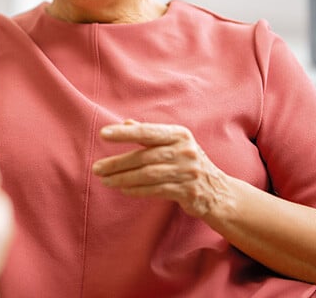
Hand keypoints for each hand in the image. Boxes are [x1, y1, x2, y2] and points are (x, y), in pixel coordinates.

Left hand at [92, 119, 230, 217]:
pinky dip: (137, 190)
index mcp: (180, 135)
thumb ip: (150, 134)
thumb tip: (125, 123)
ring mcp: (188, 172)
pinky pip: (156, 190)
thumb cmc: (187, 162)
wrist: (218, 190)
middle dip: (117, 163)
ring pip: (148, 175)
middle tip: (97, 168)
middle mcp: (185, 151)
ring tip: (105, 180)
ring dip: (123, 178)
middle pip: (144, 157)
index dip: (124, 133)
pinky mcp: (188, 192)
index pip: (147, 132)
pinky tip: (123, 189)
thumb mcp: (174, 143)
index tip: (103, 134)